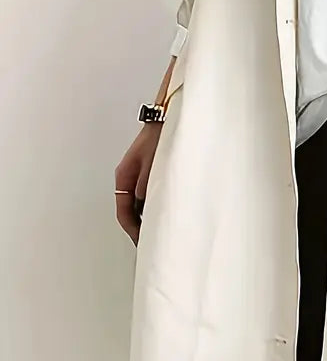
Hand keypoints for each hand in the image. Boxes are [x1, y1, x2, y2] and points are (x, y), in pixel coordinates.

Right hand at [115, 123, 162, 245]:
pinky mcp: (151, 173)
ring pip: (139, 204)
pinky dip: (154, 206)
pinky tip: (166, 211)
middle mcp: (129, 178)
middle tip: (150, 242)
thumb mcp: (153, 163)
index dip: (132, 230)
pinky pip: (148, 195)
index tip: (141, 242)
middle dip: (139, 227)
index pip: (123, 212)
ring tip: (159, 230)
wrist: (169, 118)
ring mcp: (139, 175)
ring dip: (147, 217)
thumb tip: (144, 205)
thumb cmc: (160, 136)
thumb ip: (148, 184)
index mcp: (123, 177)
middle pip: (130, 210)